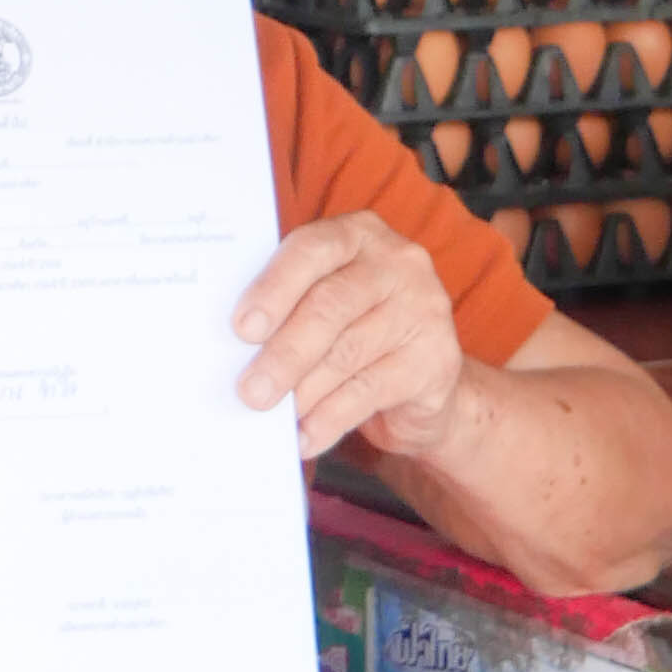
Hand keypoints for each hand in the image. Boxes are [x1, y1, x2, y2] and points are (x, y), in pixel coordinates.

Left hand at [235, 213, 467, 462]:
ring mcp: (424, 309)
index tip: (242, 328)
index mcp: (358, 234)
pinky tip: (305, 437)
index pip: (312, 249)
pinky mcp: (437, 360)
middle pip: (330, 306)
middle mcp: (397, 263)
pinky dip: (330, 419)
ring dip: (302, 391)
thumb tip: (234, 349)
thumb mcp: (322, 303)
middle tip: (250, 391)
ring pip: (348, 352)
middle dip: (284, 352)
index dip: (274, 288)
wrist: (422, 379)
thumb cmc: (353, 329)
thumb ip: (287, 309)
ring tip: (270, 416)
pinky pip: (371, 391)